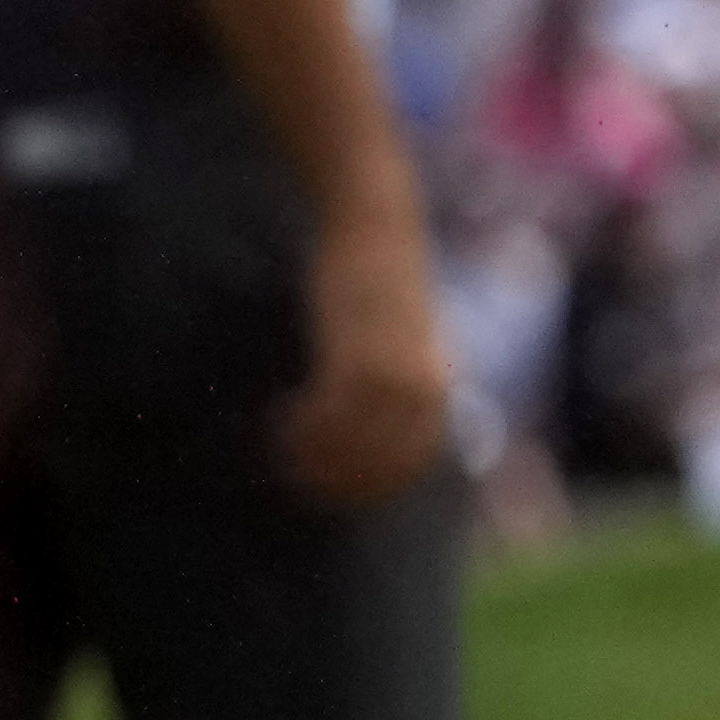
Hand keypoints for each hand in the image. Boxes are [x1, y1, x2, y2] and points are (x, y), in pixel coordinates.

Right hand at [277, 196, 458, 509]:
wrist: (376, 226)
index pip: (416, 460)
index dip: (377, 484)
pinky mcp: (360, 354)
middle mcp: (425, 387)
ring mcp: (395, 373)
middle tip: (301, 485)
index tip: (340, 493)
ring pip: (357, 443)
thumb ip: (398, 372)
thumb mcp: (400, 331)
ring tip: (283, 455)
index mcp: (438, 384)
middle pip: (385, 459)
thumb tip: (373, 413)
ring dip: (318, 458)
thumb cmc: (379, 278)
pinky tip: (281, 423)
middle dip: (344, 480)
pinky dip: (307, 428)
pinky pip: (332, 412)